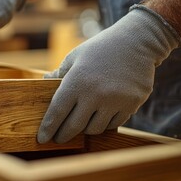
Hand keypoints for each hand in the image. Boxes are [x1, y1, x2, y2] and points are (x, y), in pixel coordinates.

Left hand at [38, 6, 180, 142]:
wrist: (137, 41)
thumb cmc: (101, 48)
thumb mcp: (76, 56)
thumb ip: (60, 72)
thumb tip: (44, 80)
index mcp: (77, 81)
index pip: (57, 112)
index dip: (48, 127)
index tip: (42, 138)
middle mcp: (95, 94)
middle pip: (74, 126)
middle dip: (63, 135)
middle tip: (58, 138)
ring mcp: (115, 101)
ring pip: (94, 129)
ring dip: (85, 128)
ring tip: (82, 122)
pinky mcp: (131, 104)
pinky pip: (113, 124)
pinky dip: (105, 123)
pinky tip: (101, 116)